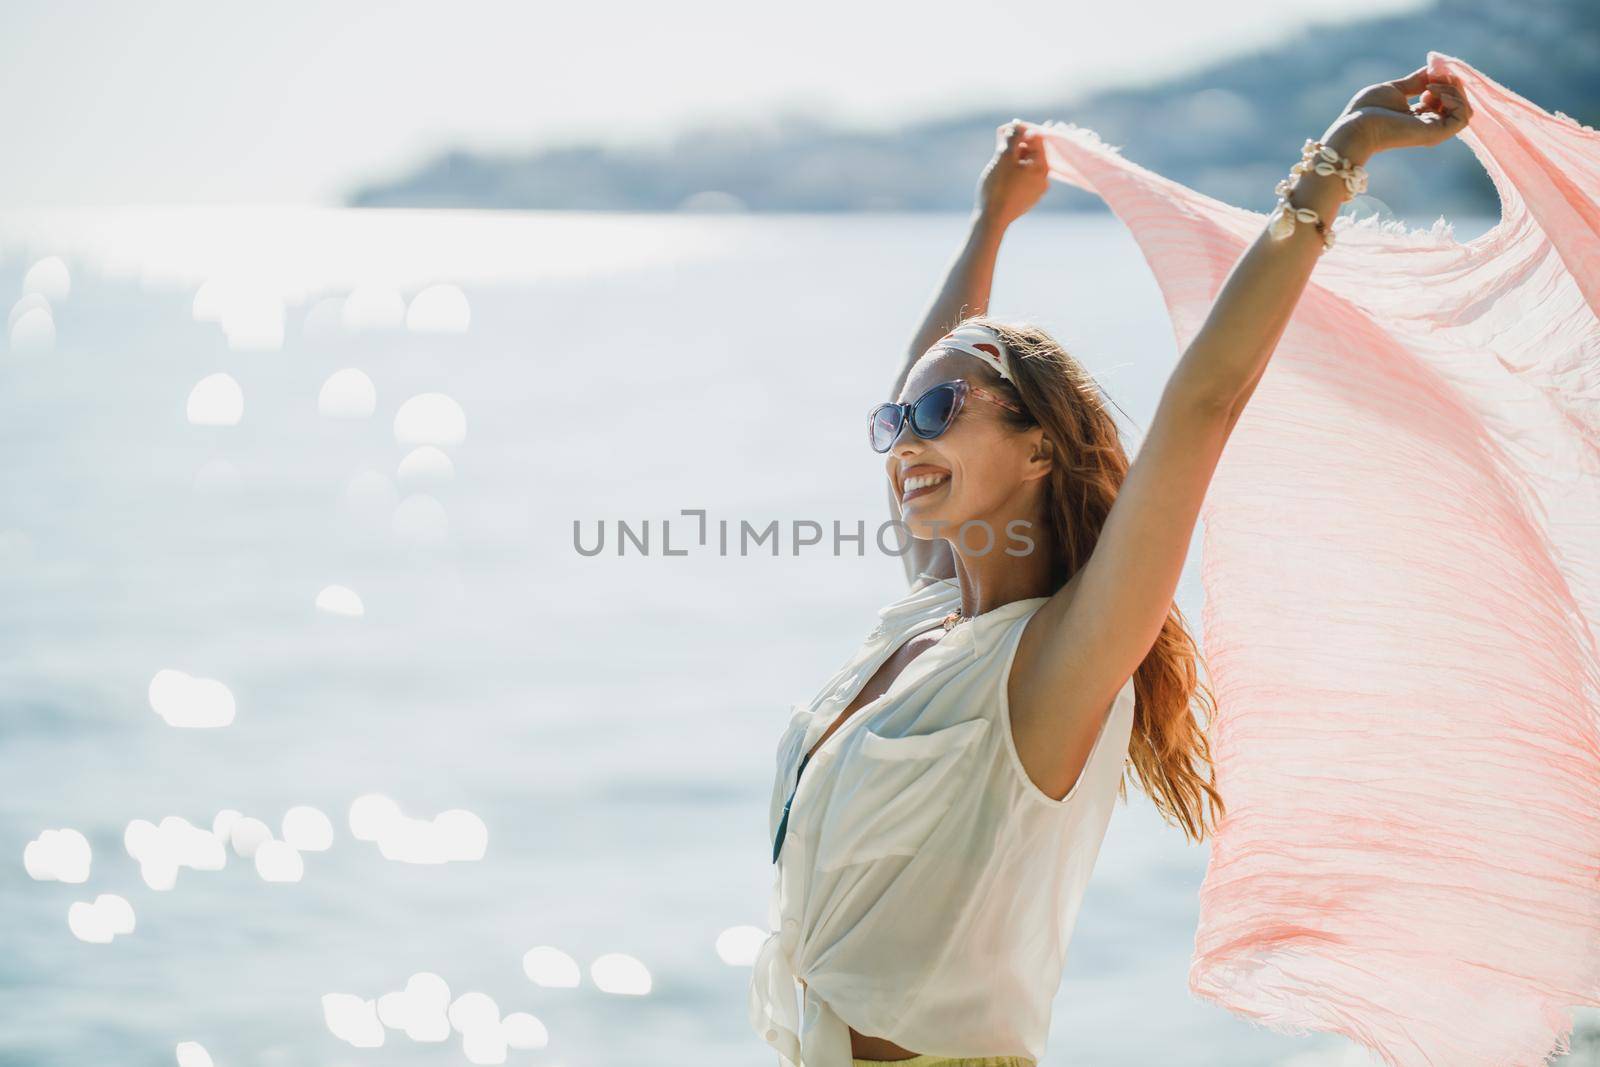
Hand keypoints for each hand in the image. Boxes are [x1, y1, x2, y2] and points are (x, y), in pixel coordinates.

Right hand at [976, 119, 1049, 226]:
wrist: (992, 219)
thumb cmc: (997, 186)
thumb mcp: (1003, 157)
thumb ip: (1013, 137)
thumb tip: (1019, 125)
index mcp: (1042, 166)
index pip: (1036, 138)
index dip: (1019, 132)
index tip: (1004, 133)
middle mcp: (1045, 178)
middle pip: (1033, 152)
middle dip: (1017, 146)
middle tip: (1000, 145)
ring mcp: (1038, 191)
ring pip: (1028, 167)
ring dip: (1015, 160)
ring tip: (999, 163)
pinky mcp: (1029, 199)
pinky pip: (1025, 180)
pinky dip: (1015, 174)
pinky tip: (1002, 178)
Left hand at [1328, 64, 1472, 158]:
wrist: (1357, 126)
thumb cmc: (1367, 110)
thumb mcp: (1395, 89)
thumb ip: (1416, 81)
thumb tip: (1433, 69)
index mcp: (1418, 115)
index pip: (1445, 98)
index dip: (1444, 80)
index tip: (1430, 72)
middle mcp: (1428, 124)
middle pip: (1458, 101)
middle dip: (1450, 83)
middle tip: (1431, 79)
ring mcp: (1433, 130)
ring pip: (1464, 108)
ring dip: (1453, 90)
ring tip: (1429, 87)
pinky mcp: (1436, 133)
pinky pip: (1462, 117)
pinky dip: (1455, 100)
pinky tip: (1433, 93)